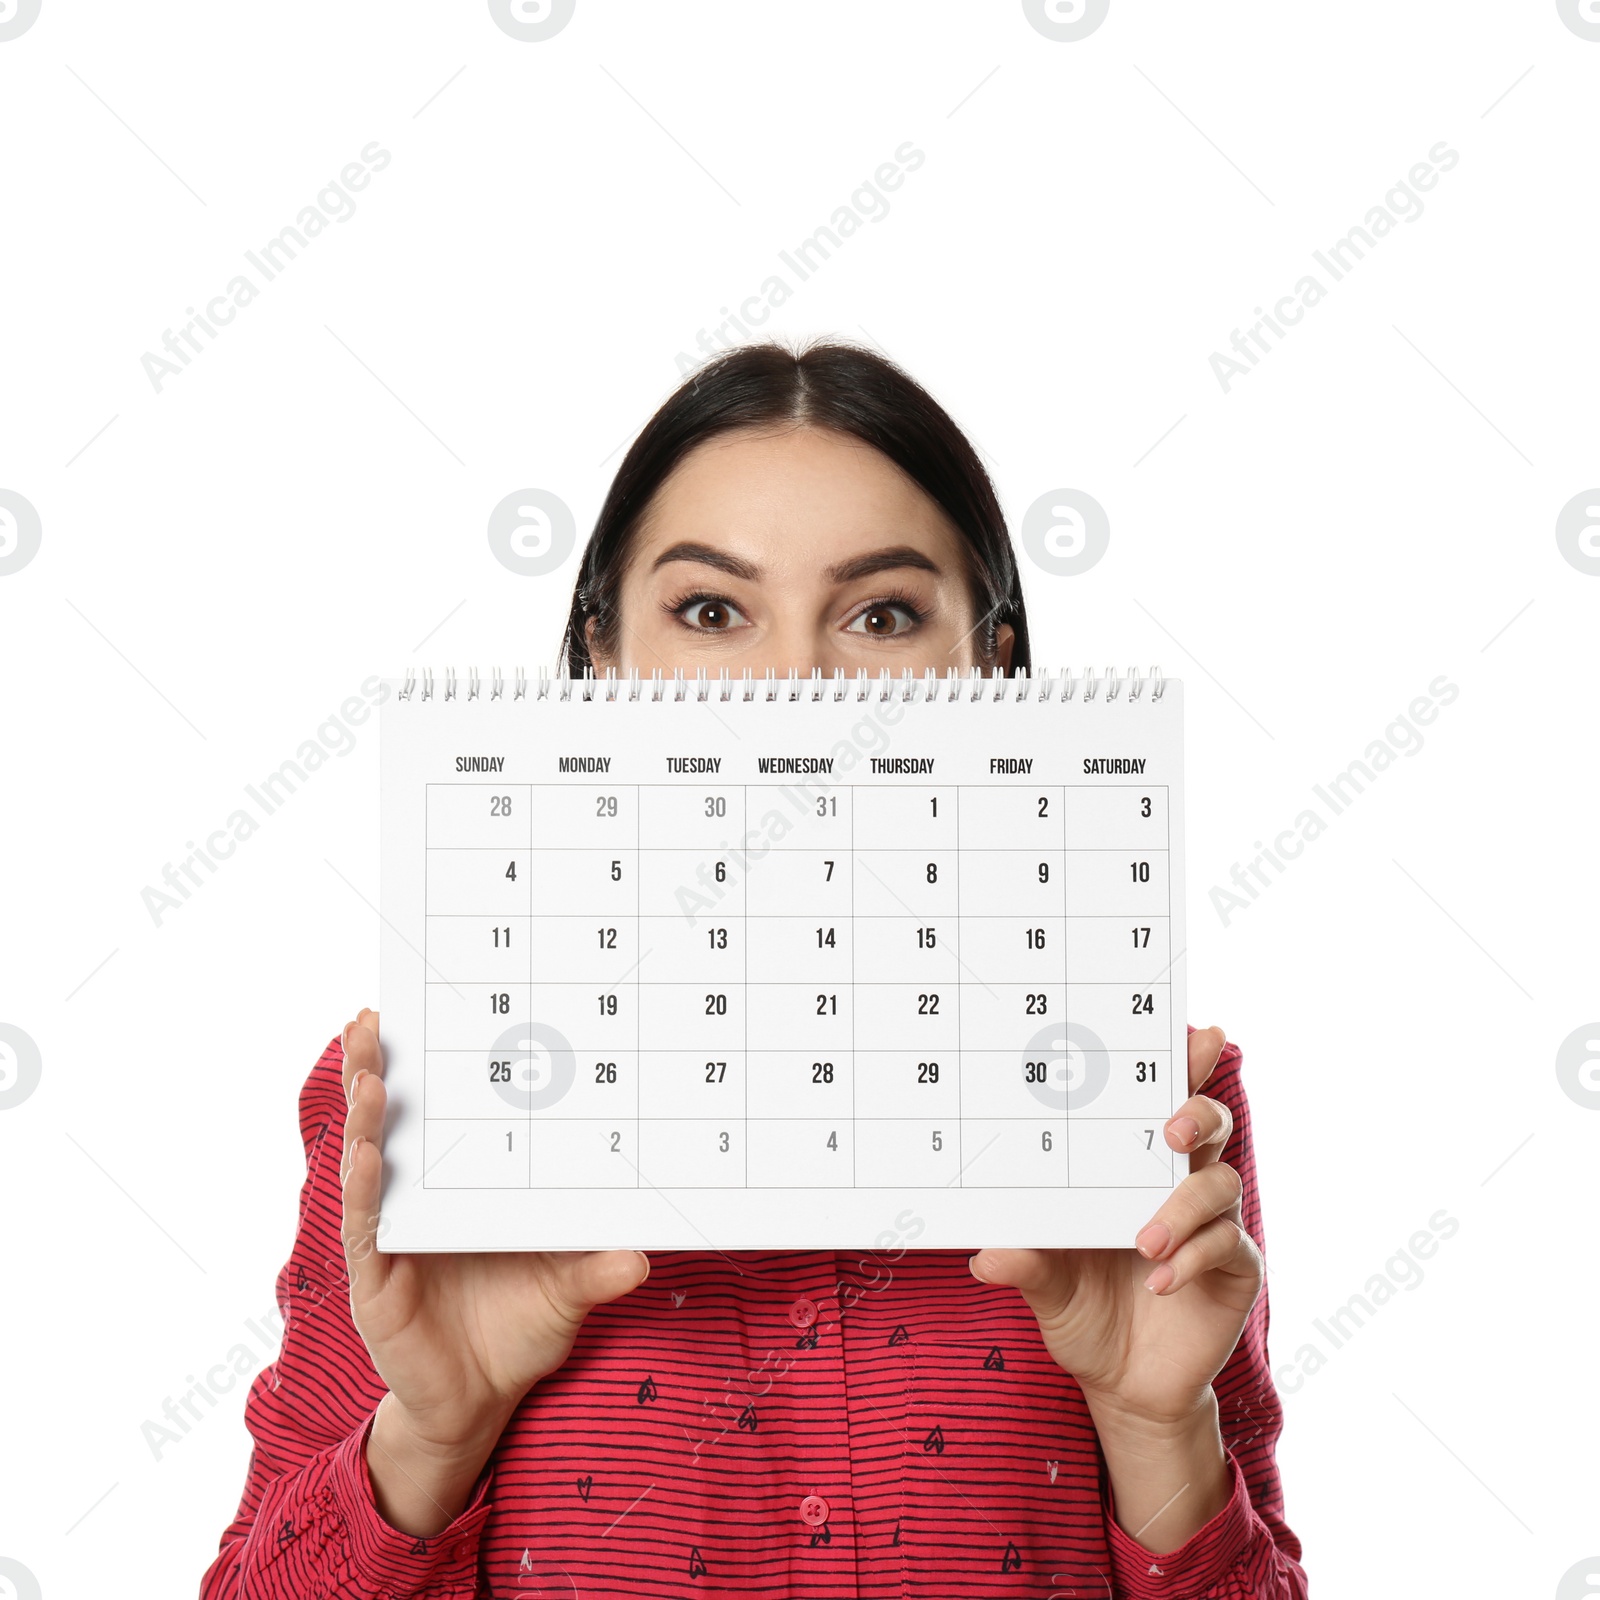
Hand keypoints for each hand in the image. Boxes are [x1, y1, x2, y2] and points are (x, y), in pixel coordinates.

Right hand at [340, 1009, 649, 1460]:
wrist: (479, 1404)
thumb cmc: (522, 1331)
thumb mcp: (569, 1292)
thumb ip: (596, 1269)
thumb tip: (643, 1255)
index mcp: (463, 1187)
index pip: (442, 1114)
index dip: (427, 1064)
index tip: (423, 1010)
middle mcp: (421, 1201)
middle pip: (392, 1124)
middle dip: (377, 1069)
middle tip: (370, 1018)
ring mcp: (393, 1238)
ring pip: (369, 1164)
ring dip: (365, 1118)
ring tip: (368, 1073)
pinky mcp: (376, 1281)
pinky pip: (366, 1227)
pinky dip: (363, 1189)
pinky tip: (364, 1156)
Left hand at [969, 1025, 1262, 1426]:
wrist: (1124, 1385)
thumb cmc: (1083, 1314)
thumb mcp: (1045, 1287)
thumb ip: (1026, 1266)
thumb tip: (984, 1256)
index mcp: (1131, 1170)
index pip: (1160, 1105)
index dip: (1183, 1067)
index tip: (1195, 1035)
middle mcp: (1177, 1185)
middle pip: (1209, 1124)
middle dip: (1198, 1111)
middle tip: (1170, 1128)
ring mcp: (1211, 1225)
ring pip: (1219, 1183)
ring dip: (1181, 1205)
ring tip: (1143, 1241)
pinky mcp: (1235, 1269)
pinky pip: (1228, 1243)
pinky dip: (1194, 1256)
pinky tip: (1160, 1280)